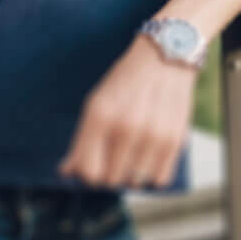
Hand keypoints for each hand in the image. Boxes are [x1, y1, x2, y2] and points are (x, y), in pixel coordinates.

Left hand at [58, 36, 195, 189]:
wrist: (165, 57)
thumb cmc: (124, 82)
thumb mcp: (96, 103)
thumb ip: (81, 141)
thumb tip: (65, 173)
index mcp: (101, 116)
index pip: (89, 172)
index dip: (87, 174)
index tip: (92, 164)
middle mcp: (127, 127)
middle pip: (111, 180)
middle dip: (109, 172)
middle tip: (113, 156)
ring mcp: (153, 136)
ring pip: (134, 182)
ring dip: (131, 173)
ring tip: (133, 151)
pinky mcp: (175, 141)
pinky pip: (158, 179)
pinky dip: (152, 173)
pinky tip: (149, 155)